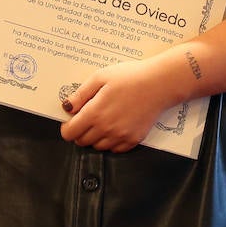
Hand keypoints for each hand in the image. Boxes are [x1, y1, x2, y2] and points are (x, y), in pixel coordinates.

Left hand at [59, 58, 179, 152]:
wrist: (159, 83)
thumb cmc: (130, 77)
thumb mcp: (100, 77)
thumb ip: (80, 95)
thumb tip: (66, 107)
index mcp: (95, 114)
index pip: (70, 133)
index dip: (67, 127)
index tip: (71, 120)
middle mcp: (106, 129)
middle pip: (82, 142)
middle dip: (80, 131)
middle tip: (87, 117)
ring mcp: (121, 136)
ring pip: (98, 147)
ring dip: (95, 137)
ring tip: (102, 120)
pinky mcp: (133, 140)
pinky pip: (115, 149)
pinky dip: (111, 142)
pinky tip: (114, 127)